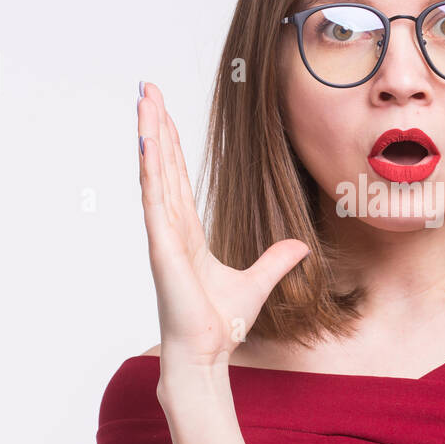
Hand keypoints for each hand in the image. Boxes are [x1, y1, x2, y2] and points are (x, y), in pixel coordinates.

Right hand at [136, 81, 309, 375]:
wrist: (206, 354)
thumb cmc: (219, 324)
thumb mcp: (258, 282)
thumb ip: (277, 259)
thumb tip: (300, 245)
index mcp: (187, 232)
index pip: (178, 176)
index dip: (172, 142)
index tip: (164, 111)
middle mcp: (171, 228)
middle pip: (162, 164)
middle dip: (155, 125)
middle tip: (147, 88)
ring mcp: (164, 236)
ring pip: (156, 174)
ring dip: (150, 135)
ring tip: (144, 101)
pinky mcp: (162, 248)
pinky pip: (156, 201)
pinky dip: (151, 171)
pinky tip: (147, 142)